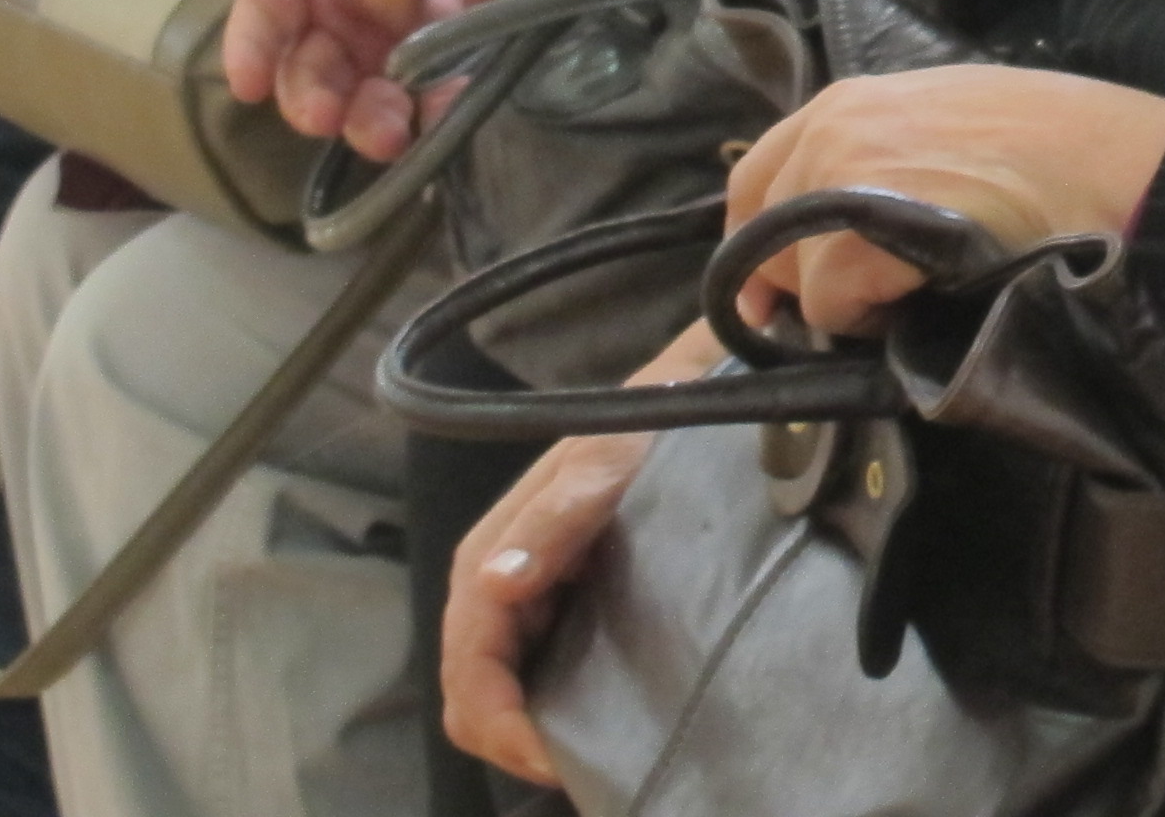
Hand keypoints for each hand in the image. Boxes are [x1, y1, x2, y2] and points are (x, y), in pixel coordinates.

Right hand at [213, 0, 564, 160]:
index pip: (268, 11)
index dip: (252, 46)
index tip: (246, 82)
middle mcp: (353, 3)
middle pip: (313, 64)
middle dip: (311, 94)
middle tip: (324, 114)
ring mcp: (408, 25)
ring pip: (370, 87)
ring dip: (366, 116)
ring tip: (383, 132)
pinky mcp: (465, 40)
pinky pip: (442, 86)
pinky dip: (436, 105)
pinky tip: (440, 114)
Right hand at [441, 320, 719, 783]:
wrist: (694, 393)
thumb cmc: (653, 422)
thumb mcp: (608, 462)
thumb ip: (554, 522)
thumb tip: (498, 585)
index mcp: (491, 556)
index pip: (469, 670)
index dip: (504, 726)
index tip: (559, 761)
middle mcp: (496, 580)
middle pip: (473, 693)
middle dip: (511, 741)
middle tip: (576, 771)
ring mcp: (526, 592)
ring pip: (498, 689)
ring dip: (528, 730)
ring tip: (585, 758)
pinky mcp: (559, 598)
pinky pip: (531, 671)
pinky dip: (546, 709)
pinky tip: (588, 724)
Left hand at [723, 67, 1164, 338]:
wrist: (1114, 164)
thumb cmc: (1062, 139)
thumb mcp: (954, 116)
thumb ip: (889, 150)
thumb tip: (850, 212)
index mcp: (849, 99)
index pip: (757, 175)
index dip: (758, 237)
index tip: (776, 284)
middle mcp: (829, 129)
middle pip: (762, 233)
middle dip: (801, 276)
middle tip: (864, 300)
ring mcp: (837, 179)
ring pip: (796, 276)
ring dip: (844, 300)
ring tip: (914, 294)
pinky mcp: (853, 237)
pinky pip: (829, 306)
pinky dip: (867, 321)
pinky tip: (926, 299)